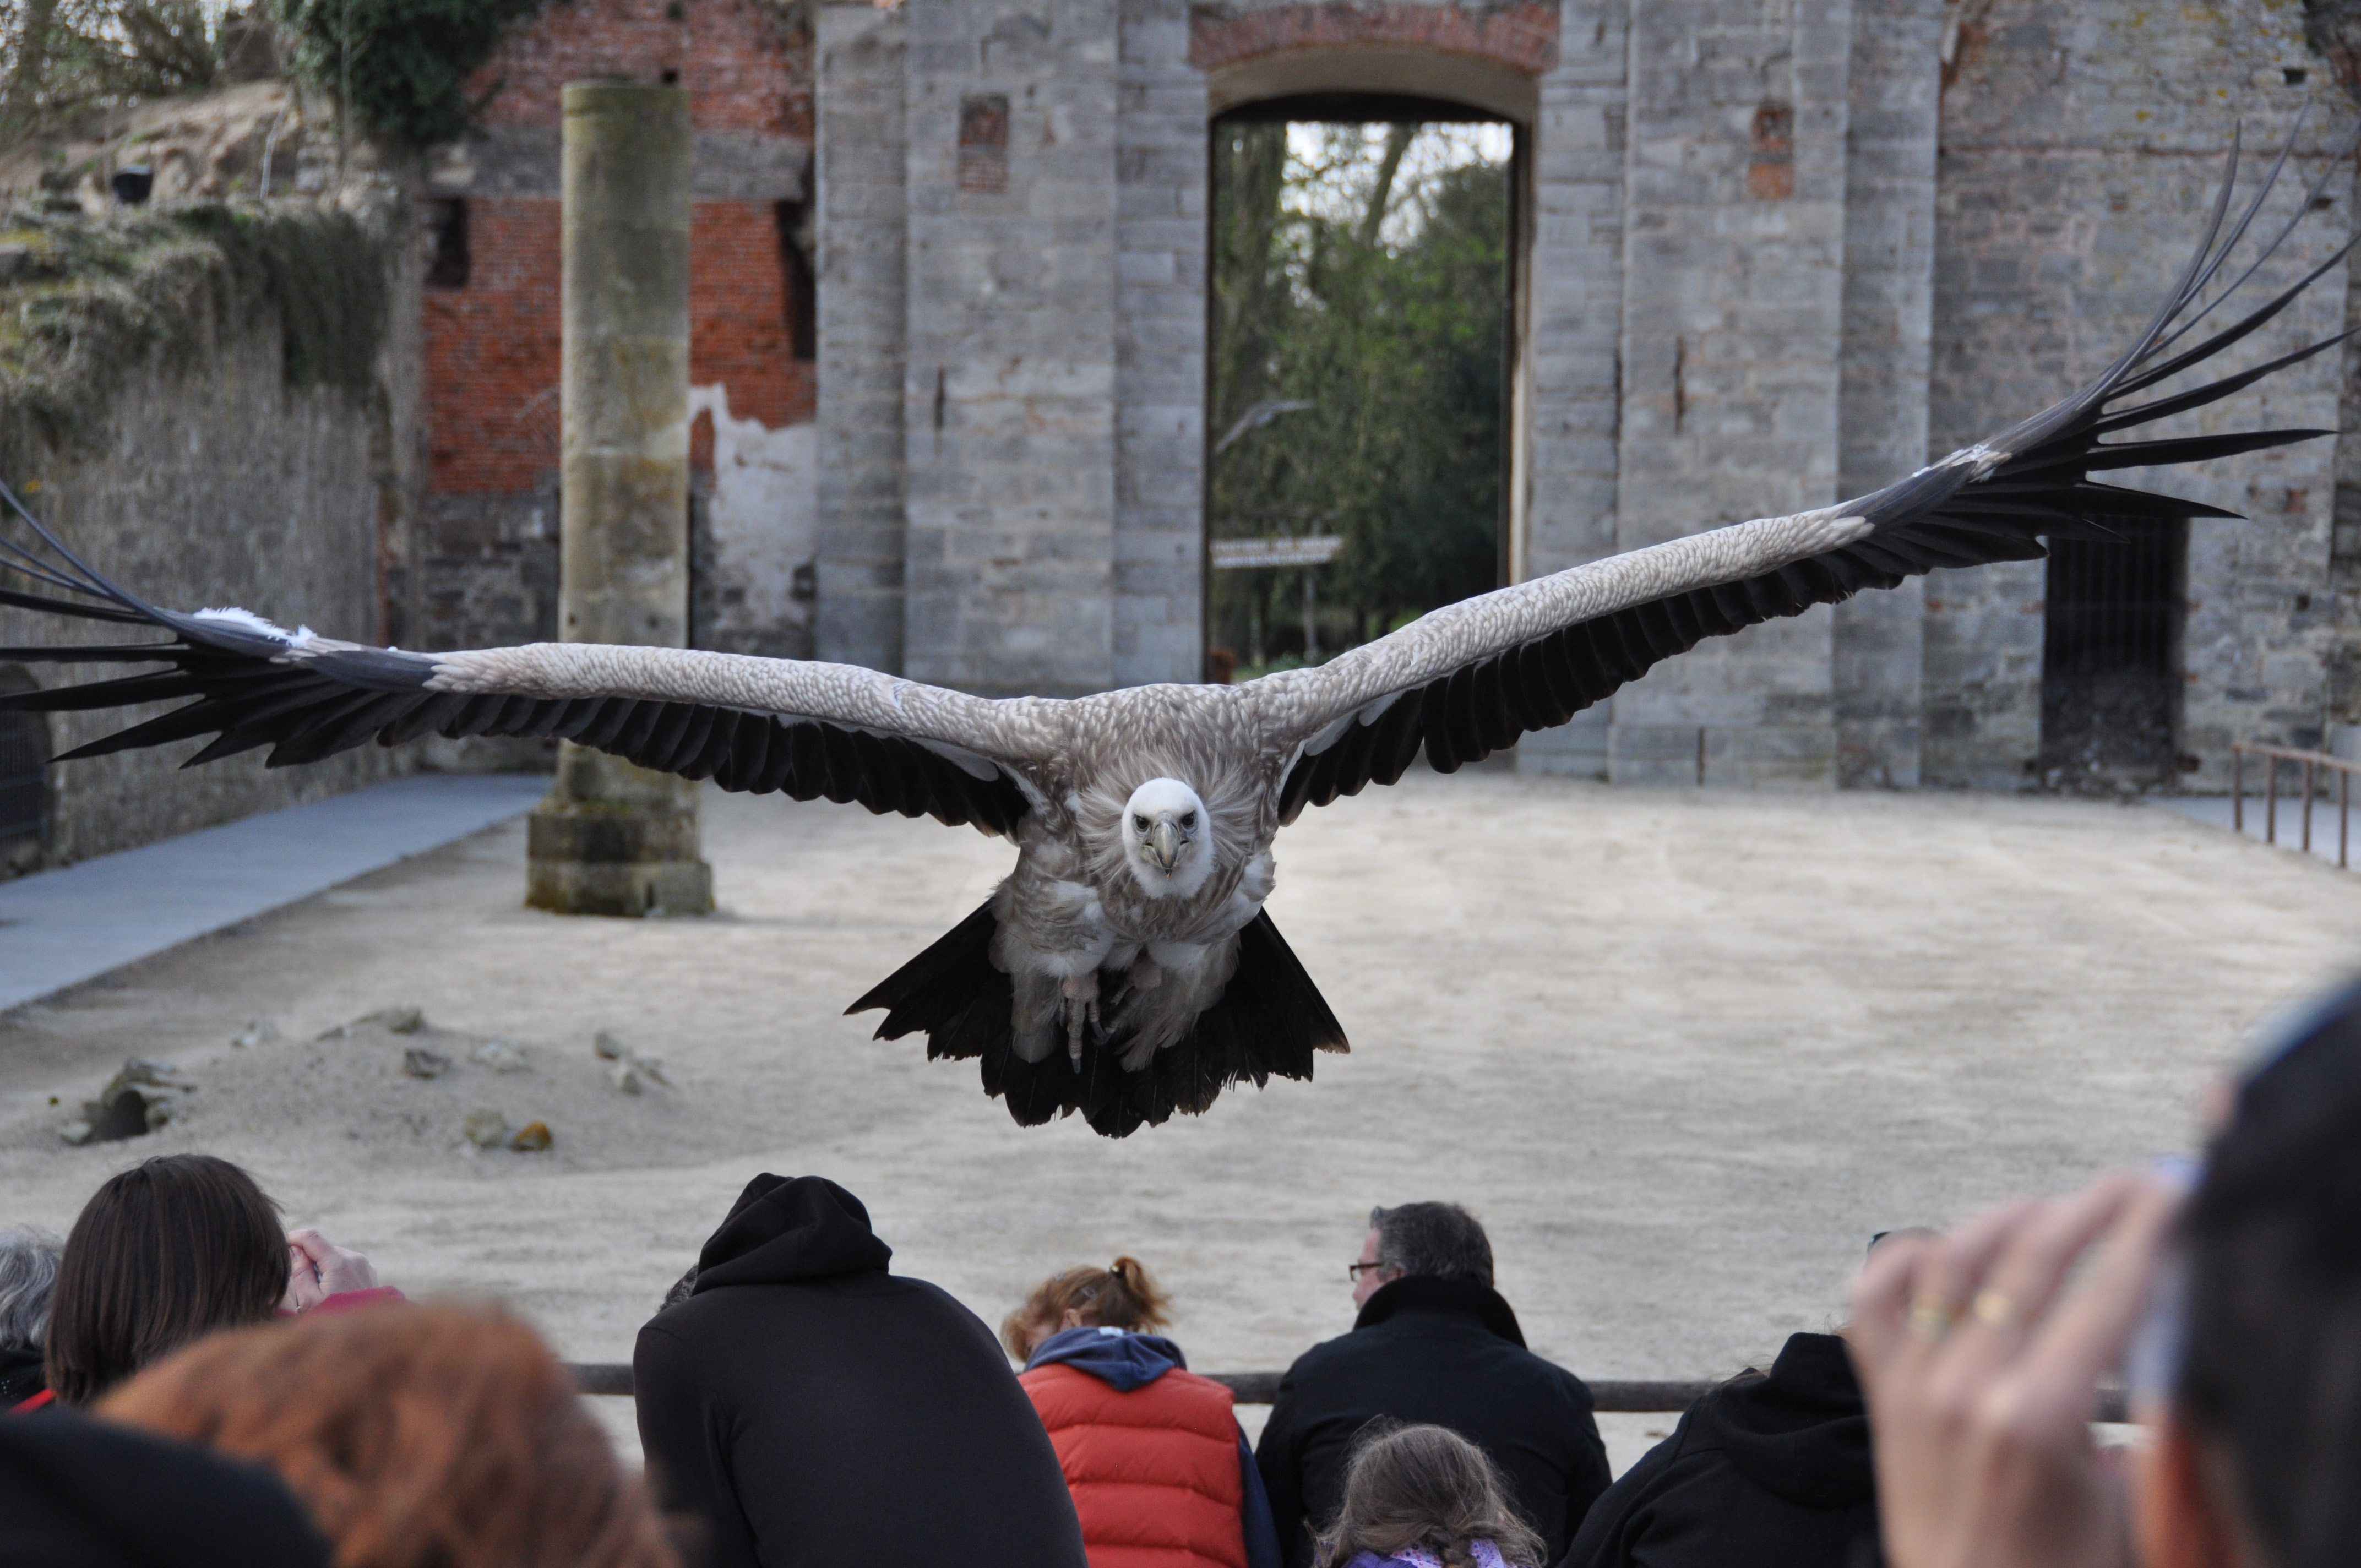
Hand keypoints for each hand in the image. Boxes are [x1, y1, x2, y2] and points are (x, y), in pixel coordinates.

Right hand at [280, 1228, 377, 1312]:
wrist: (363, 1334)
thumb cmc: (333, 1319)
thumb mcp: (309, 1300)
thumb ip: (300, 1272)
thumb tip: (297, 1251)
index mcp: (339, 1263)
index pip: (312, 1238)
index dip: (295, 1237)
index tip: (283, 1243)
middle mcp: (355, 1259)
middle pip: (324, 1248)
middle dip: (309, 1258)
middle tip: (301, 1281)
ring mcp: (364, 1264)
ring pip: (335, 1256)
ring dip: (323, 1266)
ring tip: (320, 1291)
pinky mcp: (369, 1271)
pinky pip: (347, 1264)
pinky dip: (336, 1271)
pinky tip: (334, 1290)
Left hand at [1845, 1170, 2182, 1567]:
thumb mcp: (2123, 1498)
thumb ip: (2144, 1421)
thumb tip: (2162, 1334)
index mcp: (2037, 1416)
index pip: (2105, 1293)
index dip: (2145, 1232)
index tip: (2170, 1194)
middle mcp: (1966, 1386)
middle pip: (2032, 1257)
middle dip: (2091, 1208)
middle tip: (2130, 1184)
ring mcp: (1914, 1384)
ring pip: (1951, 1259)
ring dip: (2006, 1219)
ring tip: (2050, 1209)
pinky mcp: (1881, 1395)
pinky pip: (1870, 1300)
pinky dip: (1902, 1259)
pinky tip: (1939, 1247)